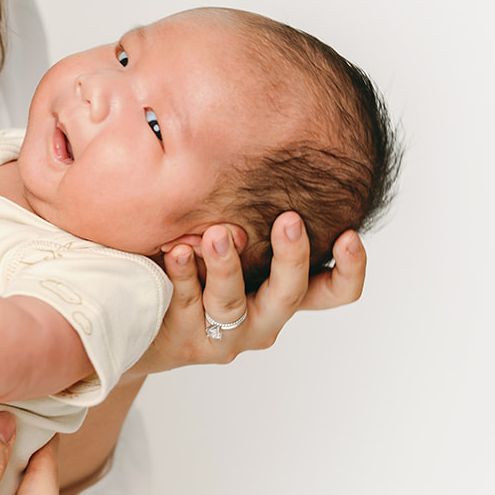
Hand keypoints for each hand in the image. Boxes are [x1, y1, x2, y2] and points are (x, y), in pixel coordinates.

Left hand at [132, 212, 366, 374]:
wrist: (144, 325)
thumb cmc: (195, 275)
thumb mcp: (228, 250)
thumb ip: (247, 224)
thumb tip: (259, 154)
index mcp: (280, 297)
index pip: (332, 292)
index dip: (350, 270)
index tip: (350, 235)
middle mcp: (262, 321)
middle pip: (289, 295)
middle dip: (292, 256)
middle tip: (290, 219)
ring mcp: (224, 336)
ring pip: (232, 302)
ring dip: (227, 265)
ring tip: (217, 233)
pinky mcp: (186, 340)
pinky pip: (186, 302)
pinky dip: (184, 274)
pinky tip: (178, 251)